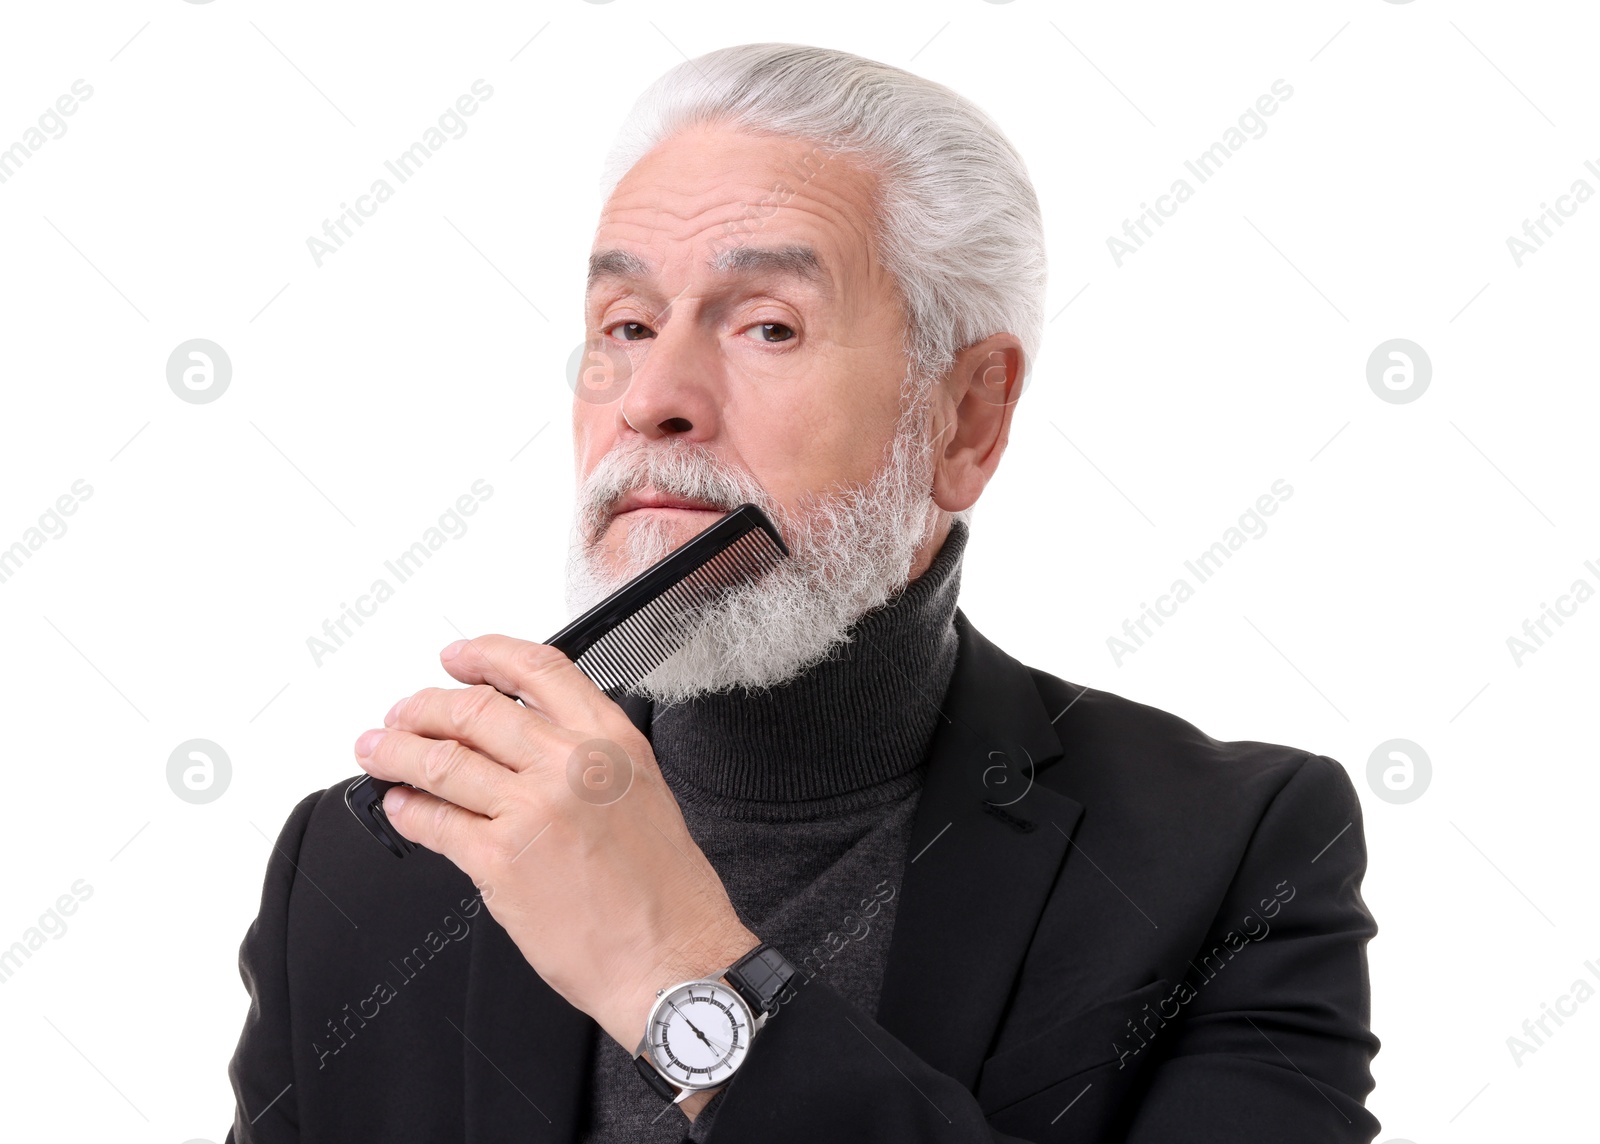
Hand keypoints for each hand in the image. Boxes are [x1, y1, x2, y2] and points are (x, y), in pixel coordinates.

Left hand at [352, 634, 758, 1055]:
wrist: (671, 958)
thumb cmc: (664, 892)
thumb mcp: (641, 792)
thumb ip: (588, 759)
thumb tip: (522, 745)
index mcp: (612, 741)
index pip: (538, 670)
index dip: (486, 655)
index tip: (457, 658)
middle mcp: (571, 765)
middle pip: (475, 710)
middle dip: (423, 707)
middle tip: (402, 715)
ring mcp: (532, 810)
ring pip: (442, 760)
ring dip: (396, 752)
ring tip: (378, 752)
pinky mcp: (500, 861)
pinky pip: (434, 822)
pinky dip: (406, 810)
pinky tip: (400, 807)